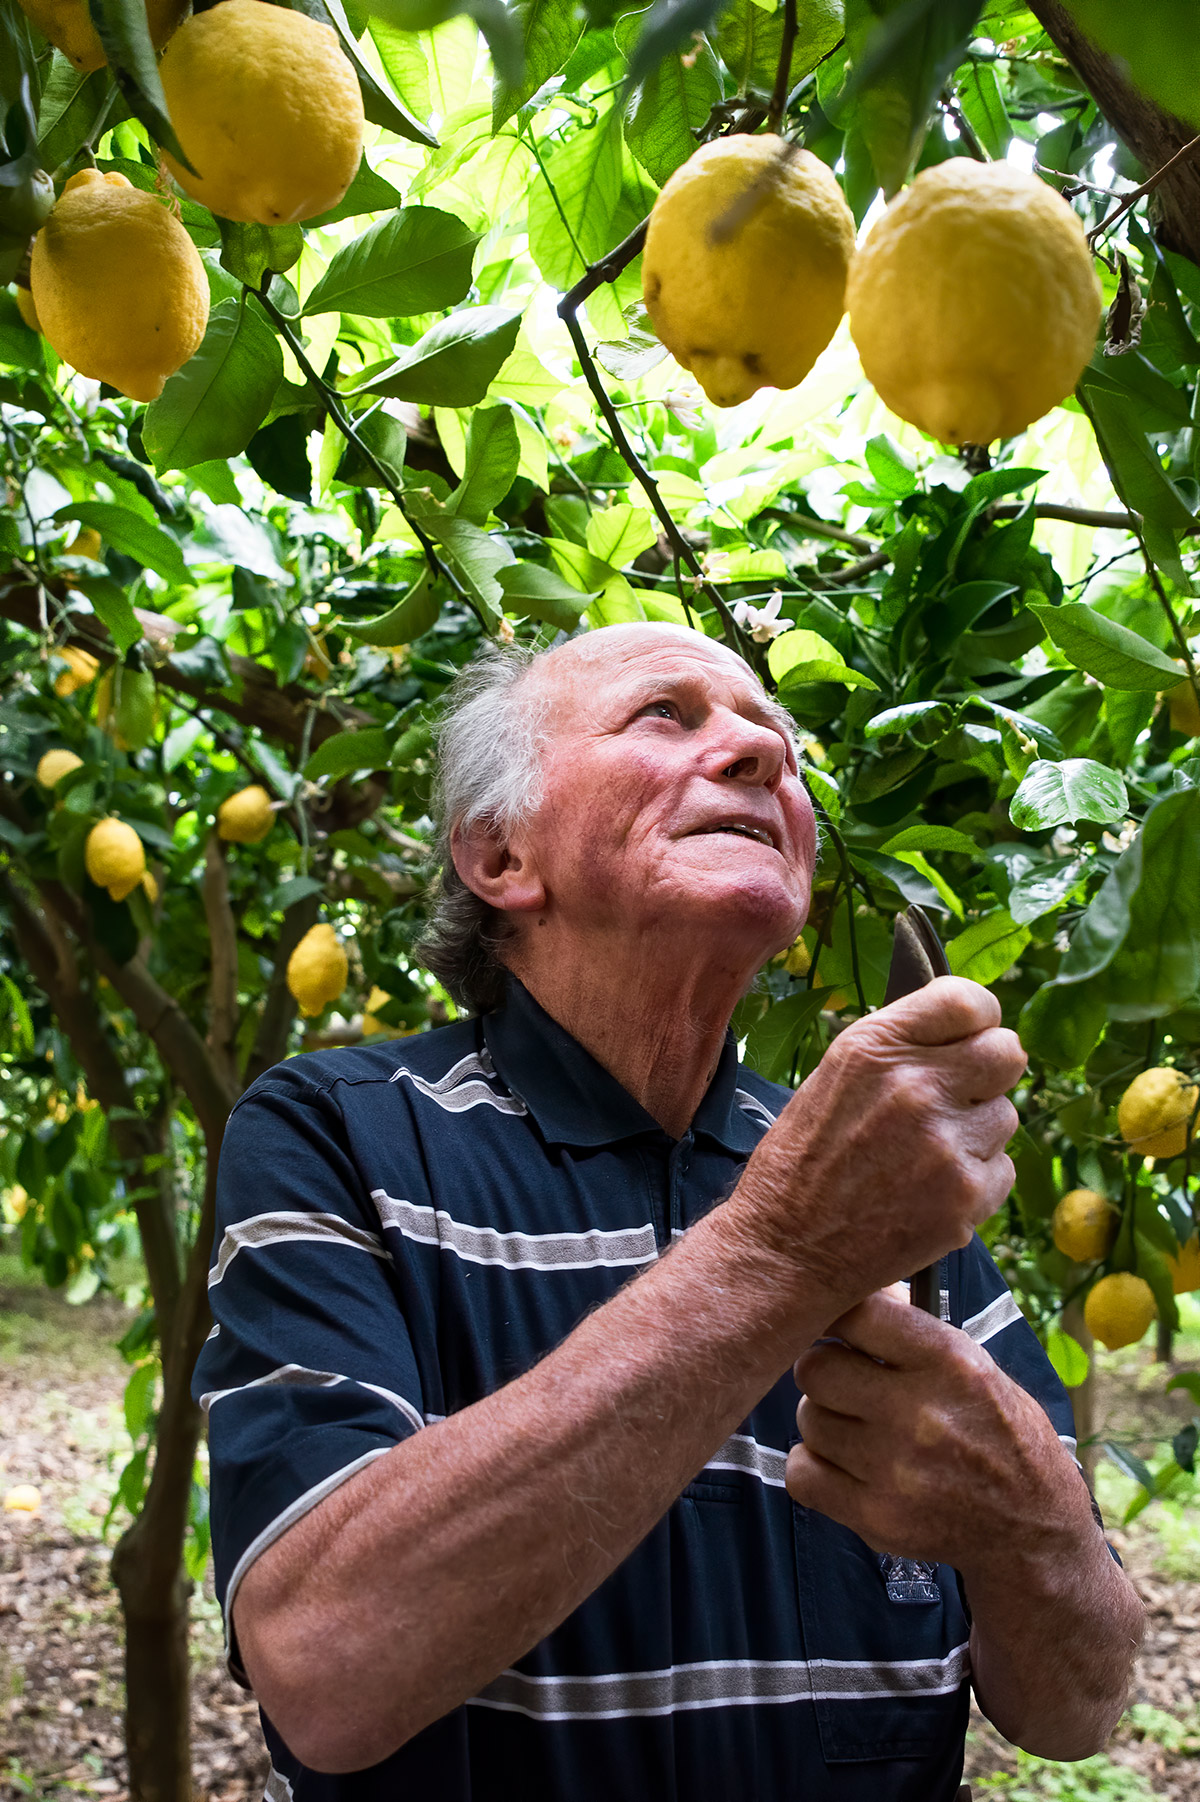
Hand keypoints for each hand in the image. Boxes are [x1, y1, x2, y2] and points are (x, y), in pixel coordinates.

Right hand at [727, 976, 1025, 1313]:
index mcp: (875, 1048)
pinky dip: (976, 1180)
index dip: (977, 1017)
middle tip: (962, 1093)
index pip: (966, 1000)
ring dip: (978, 1131)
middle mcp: (916, 1086)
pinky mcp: (967, 1196)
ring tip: (927, 1154)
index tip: (968, 1034)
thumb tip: (960, 1033)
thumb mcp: (832, 1078)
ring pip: (1006, 1115)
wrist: (785, 1249)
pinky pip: (1002, 1169)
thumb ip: (897, 1050)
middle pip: (1007, 1052)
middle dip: (990, 1071)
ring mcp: (947, 1143)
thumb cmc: (801, 1163)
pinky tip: (931, 1190)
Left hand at [785, 1289, 1089, 1571]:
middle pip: (815, 1368)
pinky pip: (801, 1474)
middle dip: (825, 1372)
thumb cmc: (998, 1431)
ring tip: (859, 1431)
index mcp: (949, 1361)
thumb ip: (912, 1329)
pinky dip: (813, 1469)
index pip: (857, 1313)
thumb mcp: (975, 1364)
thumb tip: (857, 1288)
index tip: (843, 1332)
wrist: (1034, 1527)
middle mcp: (920, 1412)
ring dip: (824, 1422)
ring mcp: (895, 1469)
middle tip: (846, 1386)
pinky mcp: (876, 1518)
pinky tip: (843, 1468)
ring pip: (808, 1420)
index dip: (839, 1317)